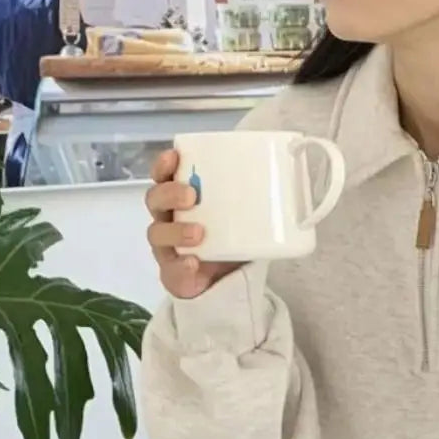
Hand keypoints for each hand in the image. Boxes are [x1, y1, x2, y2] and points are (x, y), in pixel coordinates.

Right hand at [145, 149, 240, 299]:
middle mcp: (167, 219)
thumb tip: (282, 190)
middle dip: (170, 194)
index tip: (174, 156)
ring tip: (199, 233)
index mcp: (179, 201)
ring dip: (177, 230)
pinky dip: (182, 263)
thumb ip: (248, 204)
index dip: (164, 165)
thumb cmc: (224, 242)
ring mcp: (167, 246)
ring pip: (158, 233)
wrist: (219, 283)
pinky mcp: (173, 271)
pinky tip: (193, 261)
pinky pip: (172, 266)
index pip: (163, 177)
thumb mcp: (236, 219)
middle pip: (155, 199)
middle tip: (191, 196)